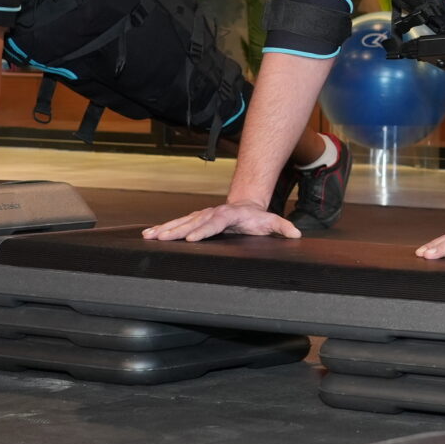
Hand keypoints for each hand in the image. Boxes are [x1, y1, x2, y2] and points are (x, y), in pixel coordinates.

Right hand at [143, 201, 300, 241]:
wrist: (246, 205)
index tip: (191, 239)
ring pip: (181, 222)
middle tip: (161, 238)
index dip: (202, 231)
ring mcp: (202, 216)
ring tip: (149, 236)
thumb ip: (282, 228)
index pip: (214, 224)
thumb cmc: (257, 218)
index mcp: (228, 216)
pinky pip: (177, 223)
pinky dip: (163, 228)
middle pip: (192, 222)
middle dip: (176, 230)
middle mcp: (211, 214)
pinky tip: (149, 234)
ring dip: (165, 229)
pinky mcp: (195, 220)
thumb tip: (295, 234)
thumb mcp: (271, 222)